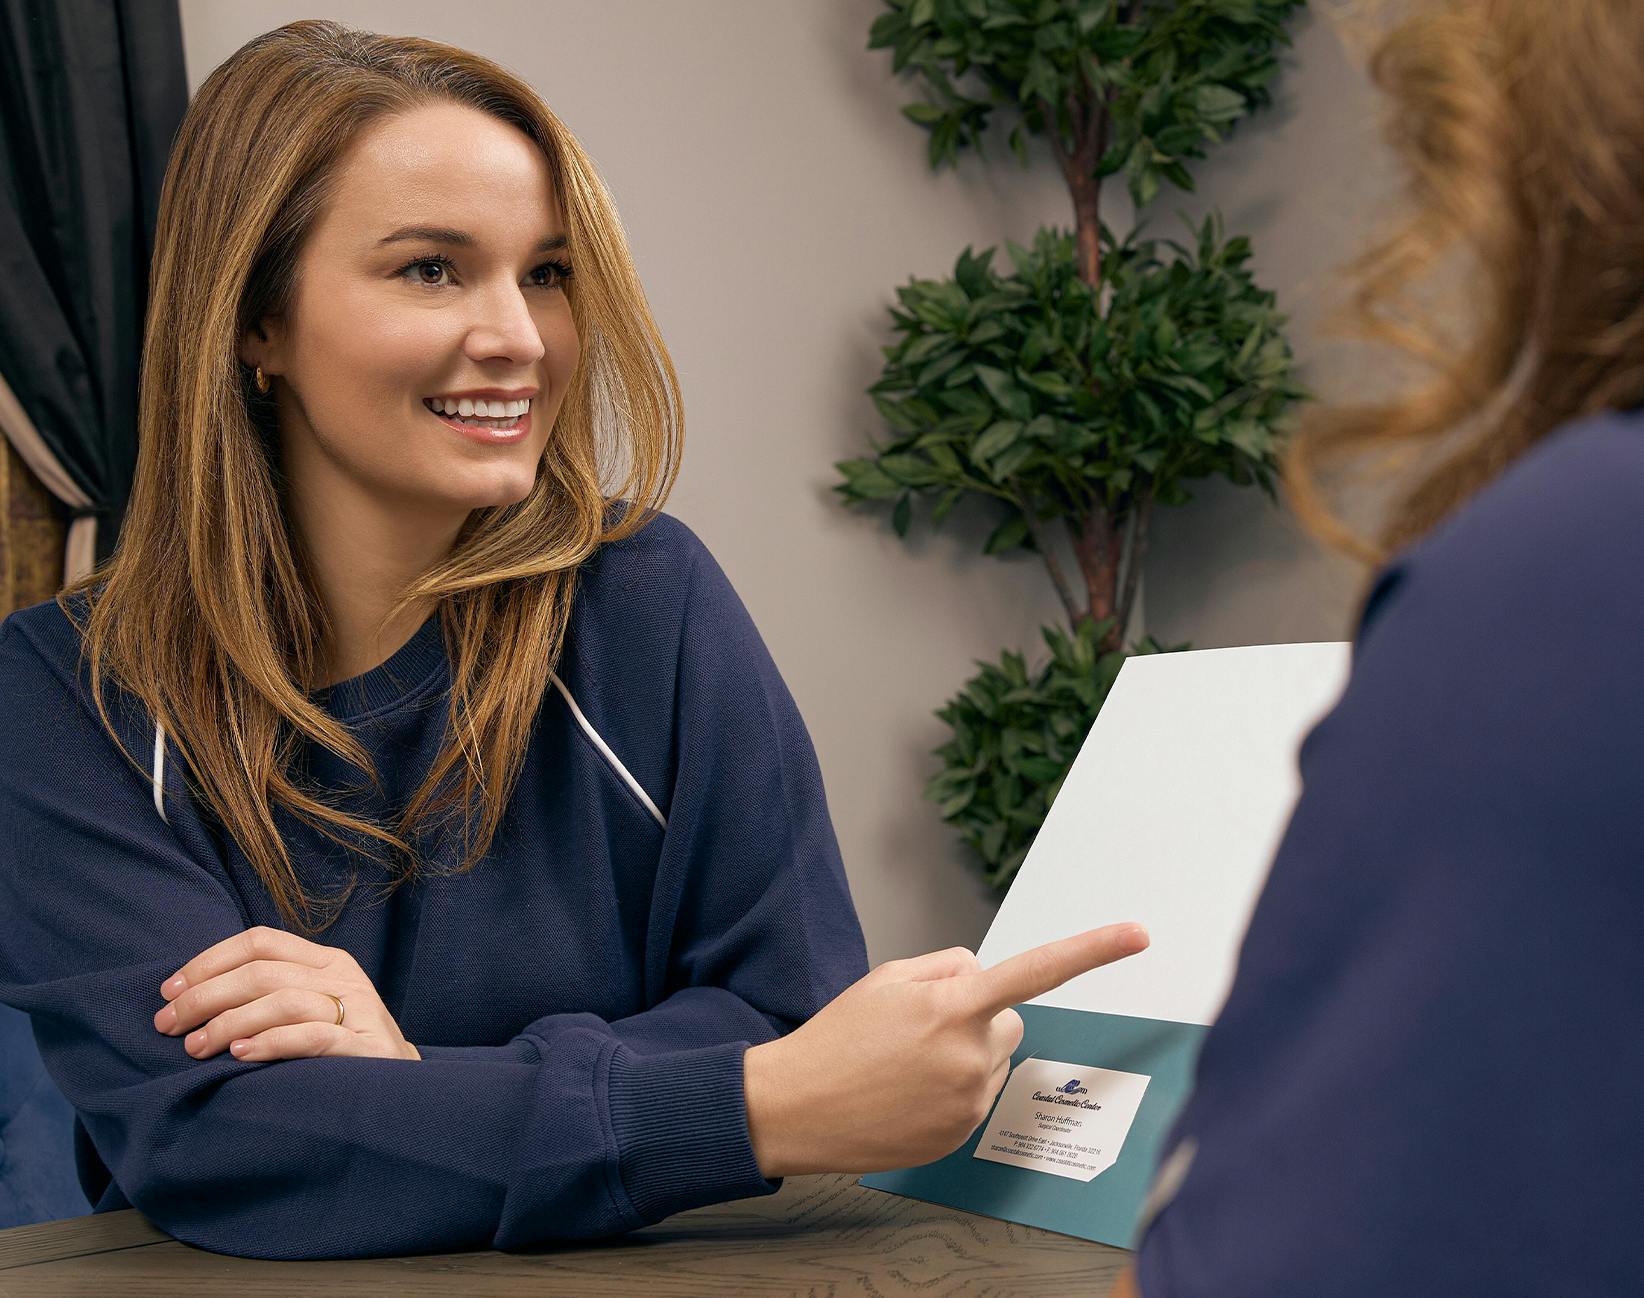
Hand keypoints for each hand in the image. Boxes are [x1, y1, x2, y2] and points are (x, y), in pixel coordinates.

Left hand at [152, 925, 419, 1062]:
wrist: (401, 1089)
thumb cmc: (338, 1052)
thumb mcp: (309, 1010)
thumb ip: (268, 995)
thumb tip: (191, 997)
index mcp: (326, 961)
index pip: (260, 941)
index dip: (209, 961)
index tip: (169, 991)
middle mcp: (343, 977)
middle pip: (262, 971)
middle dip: (205, 996)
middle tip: (167, 1024)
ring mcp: (358, 1009)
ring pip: (283, 999)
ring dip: (229, 1021)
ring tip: (195, 1046)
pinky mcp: (365, 1046)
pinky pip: (312, 1036)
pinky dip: (271, 1042)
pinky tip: (240, 1055)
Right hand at [743, 922, 1148, 1177]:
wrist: (796, 1107)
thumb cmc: (838, 1037)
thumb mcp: (888, 977)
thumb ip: (947, 967)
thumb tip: (982, 975)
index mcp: (952, 1007)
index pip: (1037, 969)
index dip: (1093, 949)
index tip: (1137, 934)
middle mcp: (970, 1056)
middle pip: (1010, 1019)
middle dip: (980, 1016)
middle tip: (922, 1028)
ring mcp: (969, 1101)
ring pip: (995, 1059)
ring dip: (966, 1054)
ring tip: (907, 1064)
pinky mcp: (962, 1134)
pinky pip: (979, 1095)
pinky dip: (954, 1089)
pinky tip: (909, 1093)